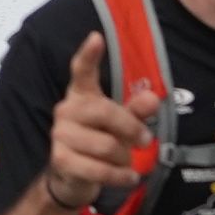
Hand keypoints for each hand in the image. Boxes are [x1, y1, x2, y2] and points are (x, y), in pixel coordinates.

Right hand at [42, 33, 145, 212]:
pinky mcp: (61, 160)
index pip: (82, 71)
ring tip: (126, 162)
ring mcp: (60, 135)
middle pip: (105, 112)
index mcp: (81, 95)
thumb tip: (154, 98)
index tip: (96, 37)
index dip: (89, 55)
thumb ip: (136, 111)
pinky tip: (128, 177)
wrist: (71, 177)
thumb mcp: (120, 125)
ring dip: (124, 157)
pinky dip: (119, 176)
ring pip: (106, 145)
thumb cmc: (99, 142)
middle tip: (146, 140)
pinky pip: (99, 169)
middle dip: (131, 128)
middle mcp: (66, 110)